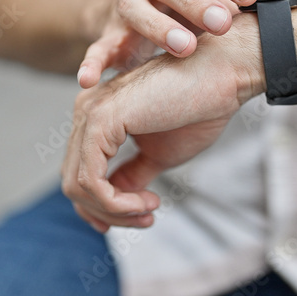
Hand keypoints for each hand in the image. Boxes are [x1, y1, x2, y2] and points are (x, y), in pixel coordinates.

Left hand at [61, 13, 264, 231]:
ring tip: (149, 210)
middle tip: (147, 219)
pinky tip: (148, 201)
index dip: (99, 208)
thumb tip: (116, 199)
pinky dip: (116, 203)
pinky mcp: (101, 120)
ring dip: (114, 211)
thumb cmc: (198, 108)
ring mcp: (89, 113)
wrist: (223, 75)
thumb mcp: (160, 154)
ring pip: (77, 186)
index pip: (79, 173)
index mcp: (98, 116)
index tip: (136, 219)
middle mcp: (86, 111)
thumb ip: (132, 175)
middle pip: (73, 184)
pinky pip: (91, 180)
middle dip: (108, 213)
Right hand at [76, 0, 258, 88]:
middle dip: (194, 0)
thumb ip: (233, 4)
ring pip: (134, 7)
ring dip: (159, 27)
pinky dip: (93, 62)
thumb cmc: (185, 7)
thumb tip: (272, 20)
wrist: (129, 13)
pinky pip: (97, 46)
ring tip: (185, 48)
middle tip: (222, 22)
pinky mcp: (106, 32)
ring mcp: (124, 2)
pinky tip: (89, 80)